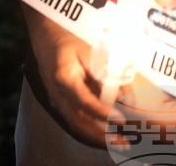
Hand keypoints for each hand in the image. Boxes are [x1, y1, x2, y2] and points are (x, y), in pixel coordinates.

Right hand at [22, 7, 124, 147]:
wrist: (46, 30)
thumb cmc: (70, 37)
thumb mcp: (91, 51)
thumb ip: (108, 74)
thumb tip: (129, 98)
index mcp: (63, 77)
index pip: (84, 101)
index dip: (103, 113)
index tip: (122, 121)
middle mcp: (56, 92)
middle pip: (77, 122)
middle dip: (101, 137)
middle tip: (124, 145)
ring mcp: (55, 98)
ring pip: (75, 124)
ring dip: (97, 137)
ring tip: (119, 144)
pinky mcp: (58, 100)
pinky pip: (74, 119)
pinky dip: (91, 129)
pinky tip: (107, 134)